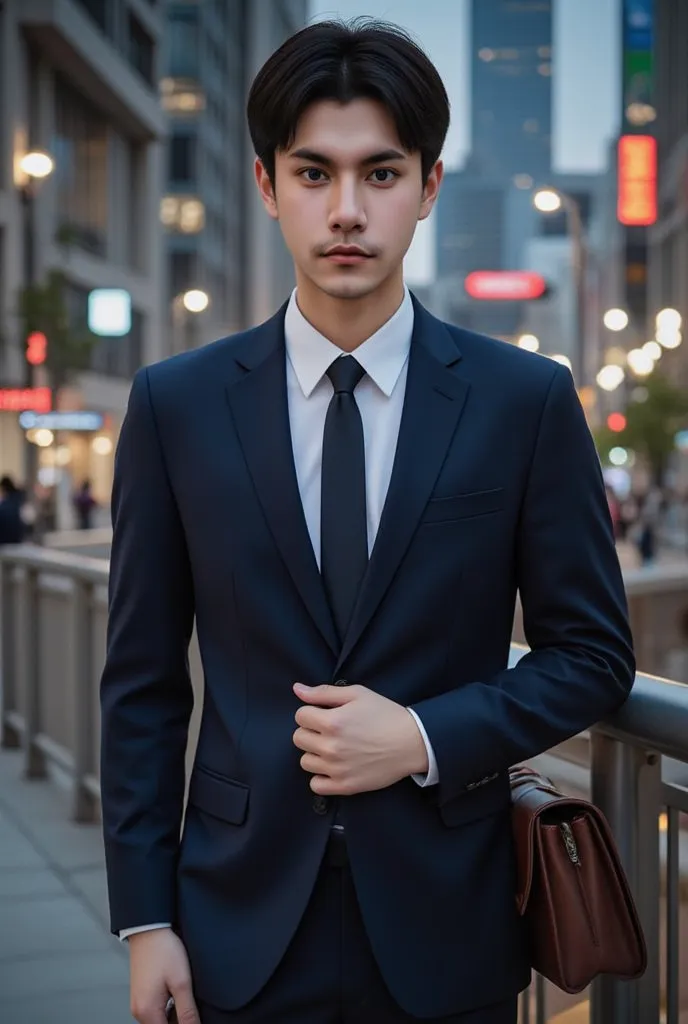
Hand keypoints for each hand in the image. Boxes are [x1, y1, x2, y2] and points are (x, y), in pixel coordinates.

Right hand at [128, 927, 199, 1023]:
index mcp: (148, 1012)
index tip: (195, 1020)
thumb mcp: (182, 982)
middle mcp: (139, 1011)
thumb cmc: (163, 950)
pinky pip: (156, 1011)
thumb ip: (188, 1011)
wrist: (149, 929)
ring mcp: (139, 1002)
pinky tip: (179, 995)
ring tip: (187, 1000)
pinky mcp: (141, 994)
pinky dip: (168, 1008)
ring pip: (160, 1020)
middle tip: (192, 1007)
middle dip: (180, 1022)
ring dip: (175, 1016)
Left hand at [293, 683, 427, 794]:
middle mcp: (331, 747)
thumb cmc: (385, 714)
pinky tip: (333, 766)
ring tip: (333, 747)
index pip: (300, 716)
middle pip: (299, 738)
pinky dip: (321, 776)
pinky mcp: (345, 786)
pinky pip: (316, 785)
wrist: (412, 742)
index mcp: (333, 722)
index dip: (311, 712)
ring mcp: (337, 769)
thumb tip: (297, 690)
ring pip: (305, 761)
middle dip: (311, 730)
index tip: (325, 713)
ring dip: (315, 753)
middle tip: (329, 730)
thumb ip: (323, 692)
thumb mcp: (357, 694)